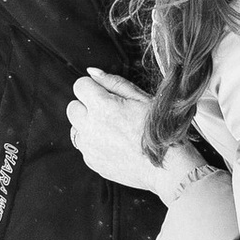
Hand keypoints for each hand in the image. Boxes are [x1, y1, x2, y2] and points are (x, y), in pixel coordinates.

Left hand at [68, 68, 174, 196]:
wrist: (167, 166)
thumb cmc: (159, 130)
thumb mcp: (141, 98)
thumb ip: (113, 82)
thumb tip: (92, 72)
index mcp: (102, 106)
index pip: (80, 85)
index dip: (94, 87)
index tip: (106, 94)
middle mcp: (90, 127)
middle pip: (72, 107)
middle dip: (87, 105)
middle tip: (109, 112)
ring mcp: (89, 147)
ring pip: (76, 128)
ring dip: (88, 125)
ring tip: (113, 130)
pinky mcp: (91, 161)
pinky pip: (84, 146)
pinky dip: (94, 143)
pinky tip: (115, 145)